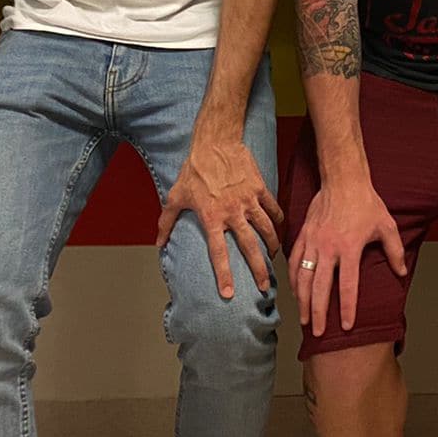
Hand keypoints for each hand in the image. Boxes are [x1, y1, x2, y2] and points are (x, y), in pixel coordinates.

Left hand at [158, 134, 283, 298]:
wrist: (215, 141)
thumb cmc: (194, 169)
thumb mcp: (175, 196)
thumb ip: (166, 222)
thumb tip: (158, 243)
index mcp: (211, 217)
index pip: (218, 253)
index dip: (224, 275)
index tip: (228, 294)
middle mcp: (232, 212)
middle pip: (249, 247)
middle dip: (258, 269)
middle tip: (263, 286)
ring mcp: (248, 200)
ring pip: (266, 229)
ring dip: (272, 246)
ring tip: (274, 258)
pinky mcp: (259, 188)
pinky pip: (273, 208)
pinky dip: (278, 220)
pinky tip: (279, 228)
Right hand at [287, 176, 406, 336]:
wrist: (343, 180)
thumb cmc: (366, 203)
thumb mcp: (386, 226)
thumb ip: (394, 251)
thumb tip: (401, 273)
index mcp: (349, 248)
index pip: (348, 286)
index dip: (348, 308)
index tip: (347, 326)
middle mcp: (328, 248)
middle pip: (320, 288)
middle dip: (318, 313)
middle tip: (317, 332)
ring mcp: (313, 242)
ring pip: (303, 278)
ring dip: (302, 301)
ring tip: (304, 319)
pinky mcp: (303, 235)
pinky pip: (294, 262)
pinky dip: (293, 279)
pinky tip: (295, 292)